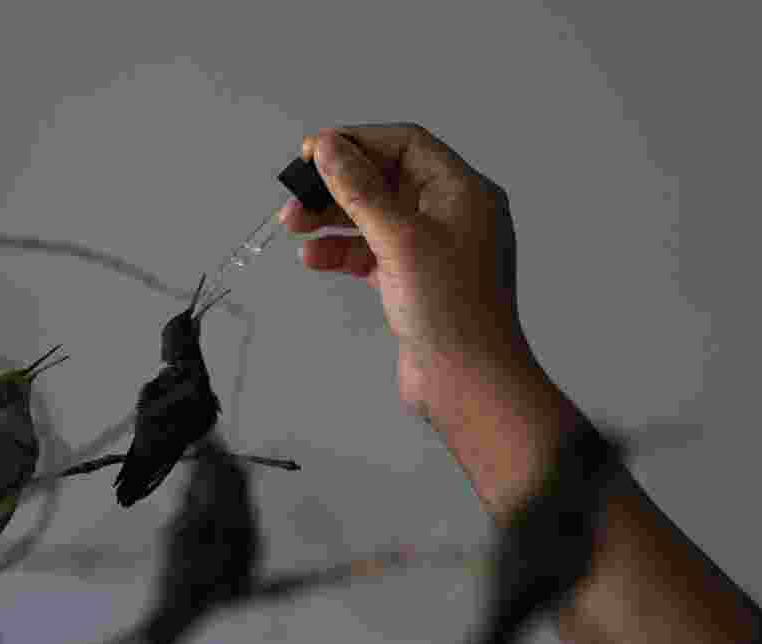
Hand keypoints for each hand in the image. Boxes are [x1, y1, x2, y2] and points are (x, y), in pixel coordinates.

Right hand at [280, 123, 534, 414]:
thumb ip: (360, 190)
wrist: (469, 385)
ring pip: (374, 218)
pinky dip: (342, 252)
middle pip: (385, 180)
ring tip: (293, 225)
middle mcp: (451, 215)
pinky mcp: (414, 282)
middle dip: (337, 186)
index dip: (358, 142)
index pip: (406, 145)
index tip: (313, 151)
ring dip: (332, 218)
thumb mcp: (400, 239)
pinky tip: (313, 258)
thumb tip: (329, 147)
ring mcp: (432, 250)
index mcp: (463, 192)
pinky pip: (372, 253)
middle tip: (295, 194)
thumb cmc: (450, 309)